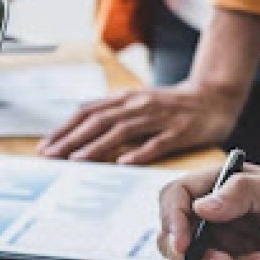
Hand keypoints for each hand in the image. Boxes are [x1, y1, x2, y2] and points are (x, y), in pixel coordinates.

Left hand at [36, 82, 241, 164]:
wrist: (214, 97)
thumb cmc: (171, 106)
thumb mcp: (138, 103)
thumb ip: (112, 115)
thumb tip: (79, 131)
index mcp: (126, 99)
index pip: (88, 113)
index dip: (65, 128)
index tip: (45, 145)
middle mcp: (138, 105)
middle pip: (99, 121)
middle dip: (72, 139)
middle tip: (51, 155)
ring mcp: (159, 118)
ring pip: (123, 131)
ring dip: (98, 146)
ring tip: (77, 160)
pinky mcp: (180, 132)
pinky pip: (158, 143)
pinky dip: (140, 152)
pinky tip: (125, 163)